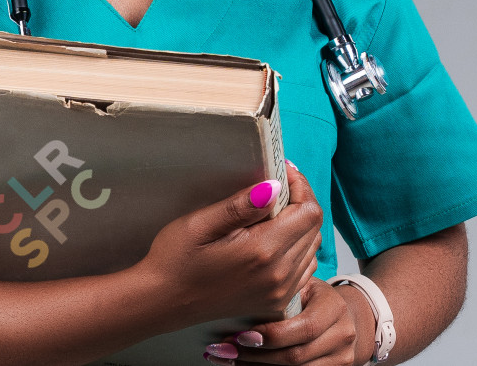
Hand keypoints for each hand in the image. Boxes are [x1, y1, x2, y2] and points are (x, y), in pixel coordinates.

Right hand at [135, 163, 323, 325]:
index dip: (301, 187)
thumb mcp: (200, 224)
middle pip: (314, 228)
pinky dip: (297, 249)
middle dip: (301, 202)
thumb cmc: (175, 260)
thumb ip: (240, 206)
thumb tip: (274, 186)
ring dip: (300, 226)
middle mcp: (279, 276)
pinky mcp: (275, 303)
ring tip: (273, 213)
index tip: (281, 174)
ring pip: (312, 248)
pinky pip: (304, 269)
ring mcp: (279, 293)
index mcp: (263, 252)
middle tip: (276, 188)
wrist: (161, 303)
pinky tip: (273, 240)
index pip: (309, 212)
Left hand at [209, 275, 369, 364]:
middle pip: (296, 356)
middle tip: (224, 350)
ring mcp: (341, 358)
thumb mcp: (304, 287)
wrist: (343, 320)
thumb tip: (243, 288)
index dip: (272, 336)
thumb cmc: (315, 300)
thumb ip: (284, 289)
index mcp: (335, 307)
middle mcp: (342, 335)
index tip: (240, 336)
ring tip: (228, 360)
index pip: (305, 327)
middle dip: (255, 356)